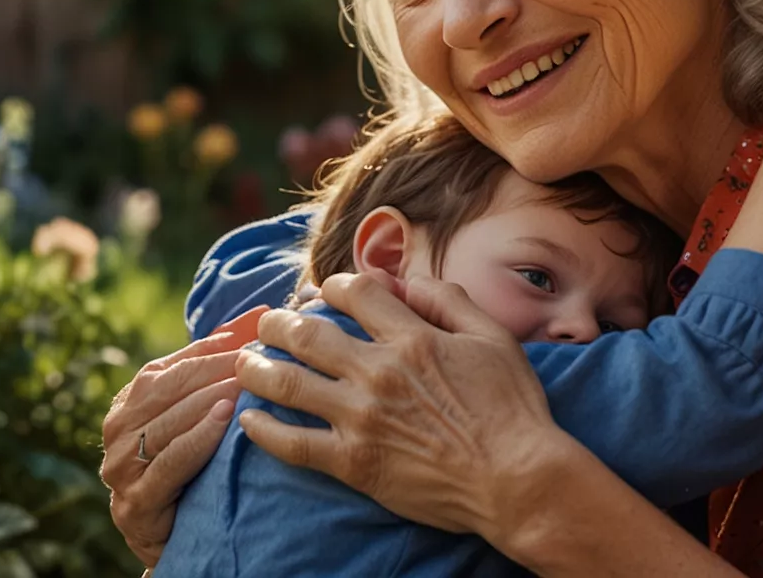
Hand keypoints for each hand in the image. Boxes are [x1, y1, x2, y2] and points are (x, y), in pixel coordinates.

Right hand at [99, 306, 263, 565]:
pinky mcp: (136, 502)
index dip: (208, 349)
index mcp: (127, 404)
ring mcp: (121, 467)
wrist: (165, 535)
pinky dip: (198, 439)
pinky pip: (169, 463)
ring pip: (167, 423)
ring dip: (208, 400)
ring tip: (245, 384)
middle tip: (253, 358)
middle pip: (165, 390)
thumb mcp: (192, 415)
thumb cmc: (185, 464)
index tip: (251, 333)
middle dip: (211, 370)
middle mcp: (116, 431)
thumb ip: (210, 371)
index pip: (167, 368)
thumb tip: (252, 320)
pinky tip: (225, 421)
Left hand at [235, 270, 567, 542]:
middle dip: (278, 322)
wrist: (518, 480)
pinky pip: (294, 444)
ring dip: (258, 368)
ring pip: (288, 384)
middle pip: (307, 333)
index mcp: (413, 338)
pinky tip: (248, 421)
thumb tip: (411, 281)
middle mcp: (379, 372)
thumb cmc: (512, 409)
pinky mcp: (355, 463)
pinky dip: (263, 431)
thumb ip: (450, 301)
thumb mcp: (493, 338)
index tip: (324, 294)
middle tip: (266, 322)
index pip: (355, 293)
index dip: (333, 286)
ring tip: (245, 362)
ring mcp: (362, 419)